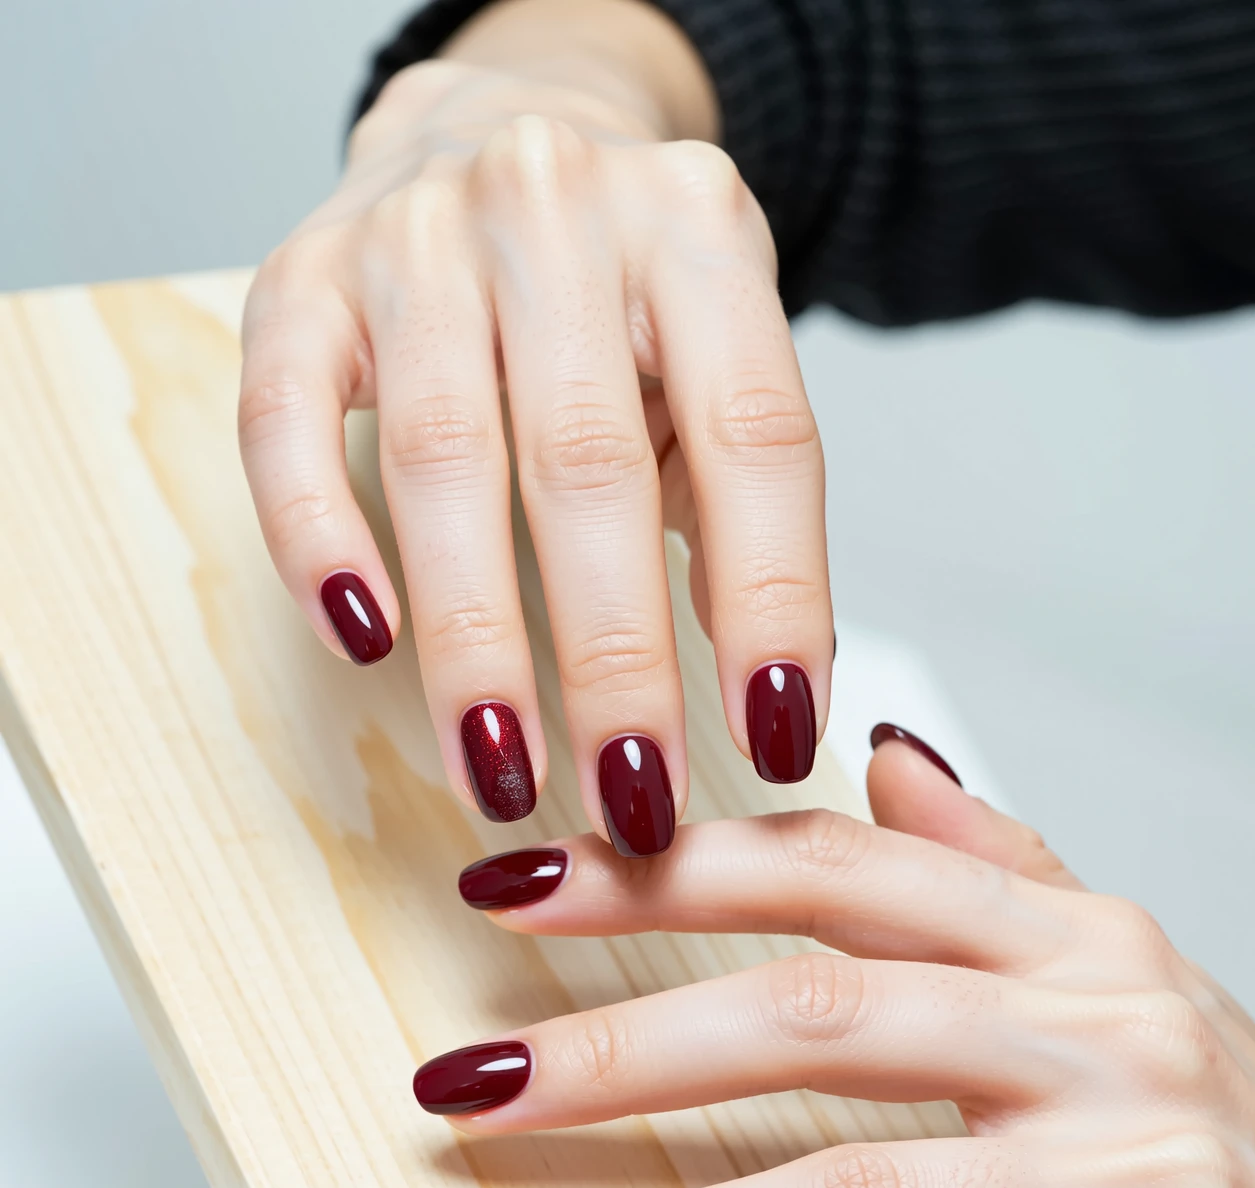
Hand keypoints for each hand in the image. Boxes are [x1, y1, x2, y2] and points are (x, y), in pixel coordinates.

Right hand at [238, 0, 828, 851]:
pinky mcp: (303, 282)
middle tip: (632, 801)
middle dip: (614, 660)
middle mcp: (558, 216)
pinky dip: (320, 536)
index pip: (755, 440)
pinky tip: (361, 636)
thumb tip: (776, 695)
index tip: (774, 739)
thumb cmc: (626, 290)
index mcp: (696, 236)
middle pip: (588, 466)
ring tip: (503, 775)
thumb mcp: (722, 359)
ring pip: (443, 459)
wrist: (506, 128)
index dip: (770, 603)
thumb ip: (749, 503)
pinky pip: (288, 419)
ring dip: (475, 643)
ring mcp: (419, 239)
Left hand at [419, 730, 1254, 1187]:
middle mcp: (1112, 1033)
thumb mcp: (1130, 986)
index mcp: (1079, 938)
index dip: (661, 871)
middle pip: (822, 1015)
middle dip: (620, 1049)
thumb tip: (878, 759)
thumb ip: (998, 868)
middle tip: (467, 1086)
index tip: (515, 886)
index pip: (836, 870)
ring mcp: (1153, 1177)